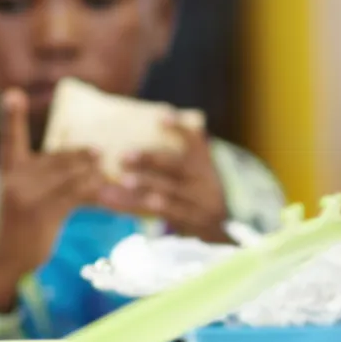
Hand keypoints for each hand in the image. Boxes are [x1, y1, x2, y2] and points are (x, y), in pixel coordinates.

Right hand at [0, 89, 102, 310]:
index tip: (13, 93)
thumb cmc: (16, 225)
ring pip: (69, 176)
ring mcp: (26, 196)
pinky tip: (114, 196)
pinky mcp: (42, 213)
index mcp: (7, 170)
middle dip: (81, 155)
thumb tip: (82, 163)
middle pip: (55, 157)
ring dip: (95, 173)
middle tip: (104, 150)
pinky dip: (98, 195)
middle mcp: (14, 179)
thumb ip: (39, 176)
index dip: (11, 116)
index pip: (9, 138)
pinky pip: (77, 198)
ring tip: (113, 168)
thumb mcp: (19, 195)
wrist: (3, 259)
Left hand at [99, 118, 229, 242]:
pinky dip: (152, 207)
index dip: (180, 128)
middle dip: (150, 160)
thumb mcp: (194, 167)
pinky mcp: (192, 220)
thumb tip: (159, 116)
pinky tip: (137, 203)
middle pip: (176, 166)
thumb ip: (181, 146)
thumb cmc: (193, 189)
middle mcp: (204, 179)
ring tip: (124, 181)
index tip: (162, 118)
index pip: (194, 140)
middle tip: (124, 155)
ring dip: (147, 185)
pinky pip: (168, 214)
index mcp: (202, 162)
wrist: (216, 225)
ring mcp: (199, 201)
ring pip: (171, 191)